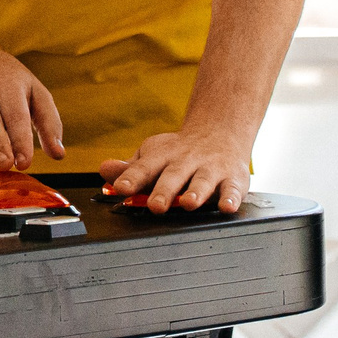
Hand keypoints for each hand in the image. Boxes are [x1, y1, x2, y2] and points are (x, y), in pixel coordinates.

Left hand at [97, 128, 251, 213]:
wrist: (220, 131)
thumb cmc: (179, 152)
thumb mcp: (153, 155)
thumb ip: (130, 168)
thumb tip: (104, 170)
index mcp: (163, 157)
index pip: (144, 167)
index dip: (131, 177)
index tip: (121, 188)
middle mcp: (186, 161)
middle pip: (173, 176)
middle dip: (164, 191)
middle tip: (155, 206)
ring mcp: (210, 169)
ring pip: (203, 181)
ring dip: (196, 192)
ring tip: (188, 203)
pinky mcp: (233, 178)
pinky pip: (233, 189)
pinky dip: (231, 198)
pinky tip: (226, 207)